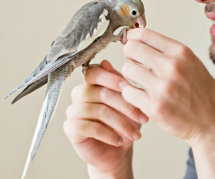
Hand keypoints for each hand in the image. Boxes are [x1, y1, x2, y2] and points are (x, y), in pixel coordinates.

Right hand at [63, 60, 148, 177]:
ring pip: (97, 111)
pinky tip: (119, 141)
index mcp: (91, 85)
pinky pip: (88, 127)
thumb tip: (106, 62)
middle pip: (99, 93)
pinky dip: (108, 134)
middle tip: (143, 117)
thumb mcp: (128, 102)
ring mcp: (73, 111)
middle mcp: (79, 95)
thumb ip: (119, 84)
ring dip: (121, 123)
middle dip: (125, 106)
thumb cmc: (123, 124)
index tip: (129, 88)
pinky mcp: (71, 128)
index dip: (111, 78)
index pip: (94, 73)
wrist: (117, 152)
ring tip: (135, 134)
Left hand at [120, 28, 214, 144]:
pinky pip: (128, 92)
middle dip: (129, 55)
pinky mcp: (154, 106)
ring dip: (129, 76)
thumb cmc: (203, 95)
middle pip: (131, 48)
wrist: (212, 124)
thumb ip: (169, 52)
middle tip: (135, 64)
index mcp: (181, 53)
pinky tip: (140, 96)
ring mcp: (162, 87)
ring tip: (139, 82)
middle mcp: (172, 66)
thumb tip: (140, 40)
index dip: (131, 37)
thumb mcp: (192, 63)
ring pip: (126, 69)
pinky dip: (130, 94)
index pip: (144, 34)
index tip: (129, 42)